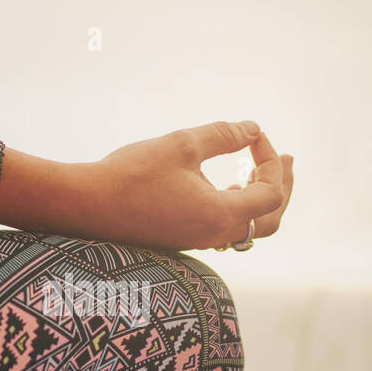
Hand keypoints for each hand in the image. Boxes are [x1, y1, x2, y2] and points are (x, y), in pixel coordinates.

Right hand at [88, 121, 293, 250]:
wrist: (85, 205)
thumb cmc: (131, 174)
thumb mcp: (182, 144)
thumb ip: (224, 135)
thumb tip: (253, 128)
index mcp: (220, 215)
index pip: (271, 192)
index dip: (271, 160)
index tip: (254, 135)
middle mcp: (214, 235)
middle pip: (270, 219)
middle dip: (282, 186)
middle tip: (286, 159)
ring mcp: (197, 242)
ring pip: (248, 229)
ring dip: (260, 198)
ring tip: (256, 170)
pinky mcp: (182, 240)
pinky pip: (225, 230)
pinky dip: (237, 208)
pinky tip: (226, 189)